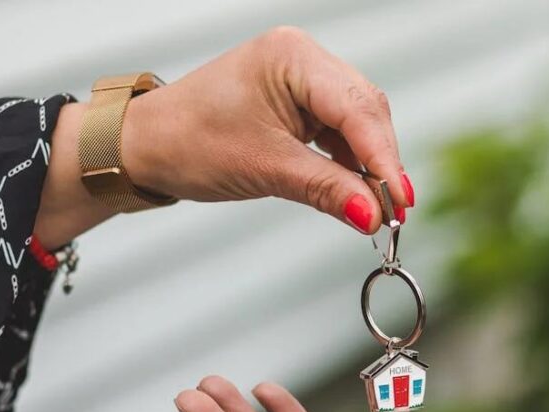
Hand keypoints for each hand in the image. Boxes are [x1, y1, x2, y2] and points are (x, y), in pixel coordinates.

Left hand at [35, 27, 412, 246]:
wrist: (147, 146)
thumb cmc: (190, 143)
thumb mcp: (264, 168)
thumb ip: (326, 190)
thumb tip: (373, 216)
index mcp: (292, 57)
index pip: (357, 109)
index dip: (384, 158)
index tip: (401, 201)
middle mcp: (304, 60)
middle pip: (366, 112)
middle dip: (382, 162)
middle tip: (394, 212)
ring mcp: (304, 80)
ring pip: (359, 124)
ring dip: (369, 166)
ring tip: (378, 209)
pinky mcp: (301, 104)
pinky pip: (340, 133)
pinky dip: (351, 164)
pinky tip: (356, 192)